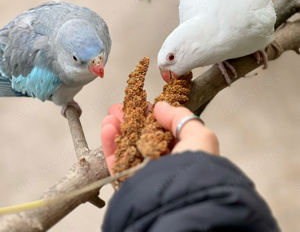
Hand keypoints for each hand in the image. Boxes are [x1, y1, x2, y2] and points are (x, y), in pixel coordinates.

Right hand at [101, 102, 218, 175]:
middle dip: (130, 119)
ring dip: (118, 129)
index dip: (152, 115)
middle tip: (120, 107)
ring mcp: (146, 173)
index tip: (141, 103)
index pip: (164, 130)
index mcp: (184, 152)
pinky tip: (107, 128)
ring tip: (111, 115)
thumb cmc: (195, 171)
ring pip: (128, 148)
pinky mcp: (129, 184)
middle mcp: (165, 163)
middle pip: (143, 137)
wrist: (180, 203)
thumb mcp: (199, 136)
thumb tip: (161, 106)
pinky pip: (116, 162)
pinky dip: (109, 145)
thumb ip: (181, 117)